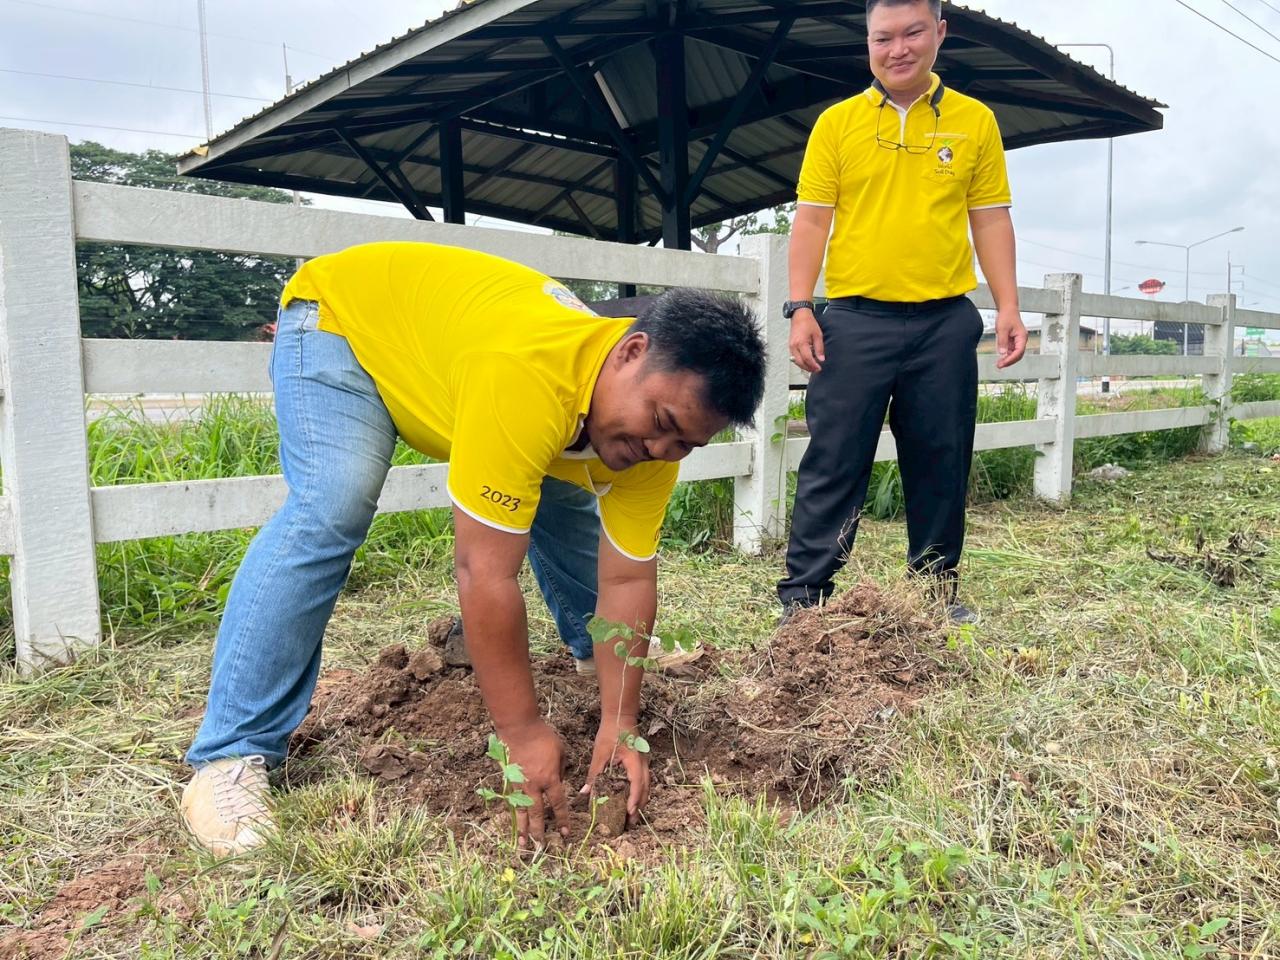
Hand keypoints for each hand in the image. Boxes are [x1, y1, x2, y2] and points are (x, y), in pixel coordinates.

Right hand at [502, 719, 570, 846]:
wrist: (519, 727)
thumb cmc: (543, 737)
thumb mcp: (561, 752)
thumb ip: (562, 770)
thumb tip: (560, 782)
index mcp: (550, 779)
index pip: (558, 805)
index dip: (563, 820)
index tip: (566, 833)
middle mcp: (534, 786)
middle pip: (537, 814)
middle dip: (539, 832)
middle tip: (540, 848)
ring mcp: (519, 784)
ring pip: (521, 811)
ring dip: (522, 829)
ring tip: (522, 844)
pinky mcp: (509, 780)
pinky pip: (513, 800)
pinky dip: (514, 812)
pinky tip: (514, 822)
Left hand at [579, 717, 650, 826]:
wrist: (621, 715)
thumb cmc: (611, 732)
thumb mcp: (599, 753)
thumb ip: (594, 774)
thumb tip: (585, 793)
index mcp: (634, 760)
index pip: (637, 783)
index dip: (634, 799)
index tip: (630, 812)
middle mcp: (642, 763)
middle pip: (646, 789)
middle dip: (639, 806)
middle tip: (631, 823)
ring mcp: (644, 762)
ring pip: (646, 786)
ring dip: (640, 801)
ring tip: (632, 816)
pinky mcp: (641, 762)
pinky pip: (644, 781)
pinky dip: (639, 792)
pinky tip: (632, 801)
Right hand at [788, 310, 824, 372]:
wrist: (799, 316)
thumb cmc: (808, 323)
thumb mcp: (818, 335)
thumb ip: (819, 348)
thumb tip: (821, 359)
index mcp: (801, 343)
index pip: (807, 359)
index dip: (813, 365)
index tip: (819, 368)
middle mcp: (794, 346)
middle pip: (800, 363)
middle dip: (808, 368)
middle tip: (816, 370)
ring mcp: (791, 347)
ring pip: (796, 361)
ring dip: (804, 366)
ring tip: (812, 367)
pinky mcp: (790, 346)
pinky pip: (794, 357)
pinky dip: (800, 361)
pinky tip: (807, 361)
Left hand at [995, 307, 1027, 368]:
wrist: (1007, 309)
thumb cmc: (1007, 316)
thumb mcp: (1002, 329)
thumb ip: (1002, 341)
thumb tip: (1002, 353)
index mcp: (1022, 337)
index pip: (1019, 351)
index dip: (1011, 359)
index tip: (1003, 363)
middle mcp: (1021, 340)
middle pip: (1018, 355)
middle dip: (1009, 361)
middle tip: (1000, 366)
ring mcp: (1017, 341)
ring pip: (1014, 354)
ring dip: (1007, 359)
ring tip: (999, 364)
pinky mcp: (1013, 341)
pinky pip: (1011, 350)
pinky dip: (1006, 355)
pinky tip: (1000, 358)